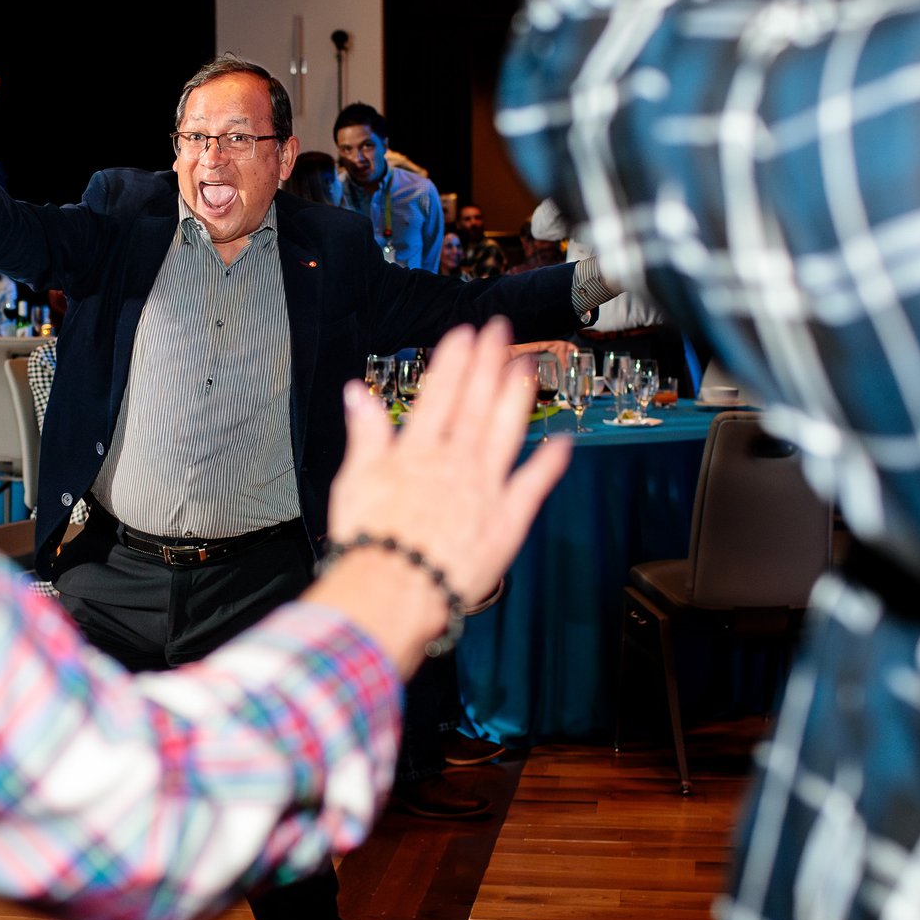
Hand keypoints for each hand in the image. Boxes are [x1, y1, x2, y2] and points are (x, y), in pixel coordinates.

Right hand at [322, 321, 570, 608]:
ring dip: (518, 395)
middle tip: (502, 331)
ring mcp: (485, 488)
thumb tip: (357, 393)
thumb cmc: (370, 542)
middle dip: (490, 361)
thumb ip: (365, 433)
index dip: (454, 359)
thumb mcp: (354, 480)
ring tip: (528, 366)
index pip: (439, 393)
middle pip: (476, 402)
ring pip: (506, 430)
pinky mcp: (507, 519)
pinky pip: (533, 485)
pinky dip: (550, 463)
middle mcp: (455, 462)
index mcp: (417, 451)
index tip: (465, 334)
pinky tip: (565, 441)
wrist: (395, 588)